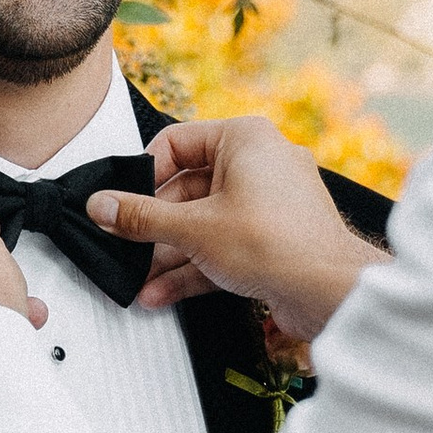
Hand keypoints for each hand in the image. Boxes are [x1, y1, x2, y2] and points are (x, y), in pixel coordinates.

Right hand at [89, 116, 382, 337]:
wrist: (330, 293)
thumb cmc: (279, 244)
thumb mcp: (193, 228)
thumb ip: (140, 218)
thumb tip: (103, 206)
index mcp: (246, 139)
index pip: (177, 142)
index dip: (143, 173)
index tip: (120, 200)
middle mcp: (261, 164)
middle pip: (188, 188)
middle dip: (154, 226)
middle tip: (125, 243)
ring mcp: (269, 204)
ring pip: (205, 222)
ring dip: (169, 253)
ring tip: (139, 276)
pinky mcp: (273, 240)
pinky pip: (224, 245)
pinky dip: (195, 266)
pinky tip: (163, 291)